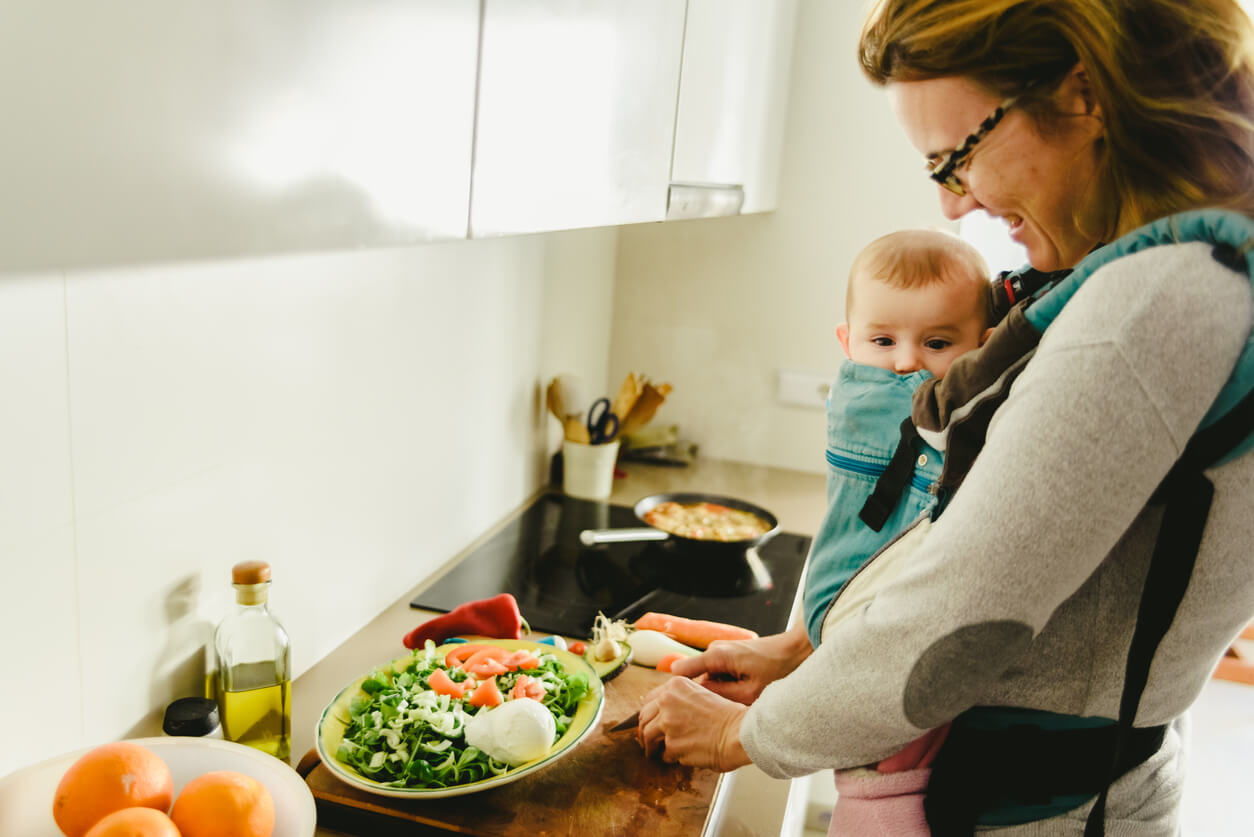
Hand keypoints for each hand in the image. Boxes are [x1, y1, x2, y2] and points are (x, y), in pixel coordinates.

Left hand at [636, 675, 750, 770]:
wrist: (740, 732)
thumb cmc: (729, 715)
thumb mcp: (702, 693)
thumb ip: (681, 699)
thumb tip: (665, 712)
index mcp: (675, 686)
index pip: (648, 700)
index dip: (647, 714)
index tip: (648, 721)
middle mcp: (667, 702)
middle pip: (643, 719)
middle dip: (643, 731)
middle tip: (647, 740)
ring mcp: (668, 724)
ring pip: (648, 737)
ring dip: (650, 747)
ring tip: (654, 752)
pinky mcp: (672, 745)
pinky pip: (664, 754)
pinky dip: (668, 757)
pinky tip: (676, 757)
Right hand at [669, 624, 812, 704]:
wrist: (798, 650)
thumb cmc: (779, 668)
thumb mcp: (750, 692)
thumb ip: (721, 697)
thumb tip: (698, 703)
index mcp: (715, 655)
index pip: (680, 674)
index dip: (679, 694)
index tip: (679, 711)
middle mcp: (715, 650)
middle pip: (697, 681)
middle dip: (706, 698)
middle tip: (722, 713)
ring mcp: (722, 652)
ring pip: (710, 680)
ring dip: (720, 694)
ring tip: (740, 703)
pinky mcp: (731, 656)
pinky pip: (720, 676)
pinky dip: (729, 688)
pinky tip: (745, 696)